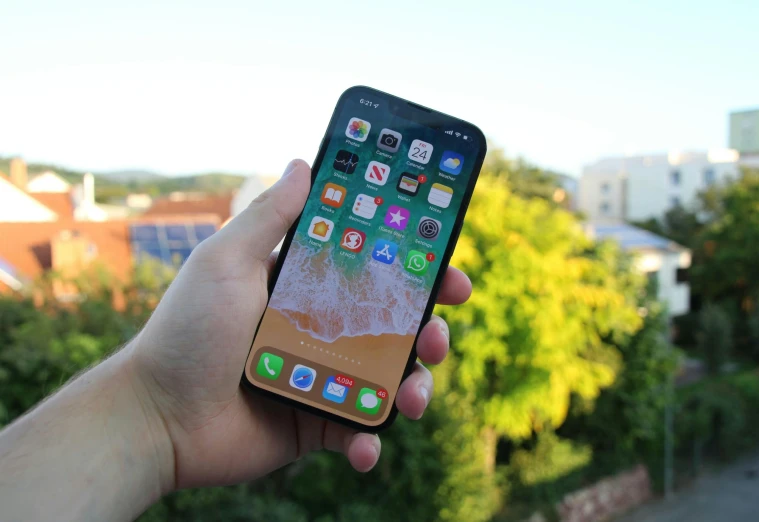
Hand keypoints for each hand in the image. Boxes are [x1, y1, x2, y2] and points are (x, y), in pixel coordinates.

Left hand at [130, 159, 471, 490]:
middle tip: (437, 332)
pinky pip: (359, 431)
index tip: (446, 264)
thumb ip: (270, 217)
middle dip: (430, 328)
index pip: (374, 271)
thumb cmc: (187, 330)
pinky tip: (365, 446)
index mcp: (307, 289)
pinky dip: (369, 441)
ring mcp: (324, 378)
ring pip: (390, 379)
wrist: (156, 417)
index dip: (416, 267)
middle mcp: (323, 331)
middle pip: (395, 326)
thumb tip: (304, 163)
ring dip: (415, 388)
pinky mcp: (317, 424)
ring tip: (411, 398)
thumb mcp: (226, 262)